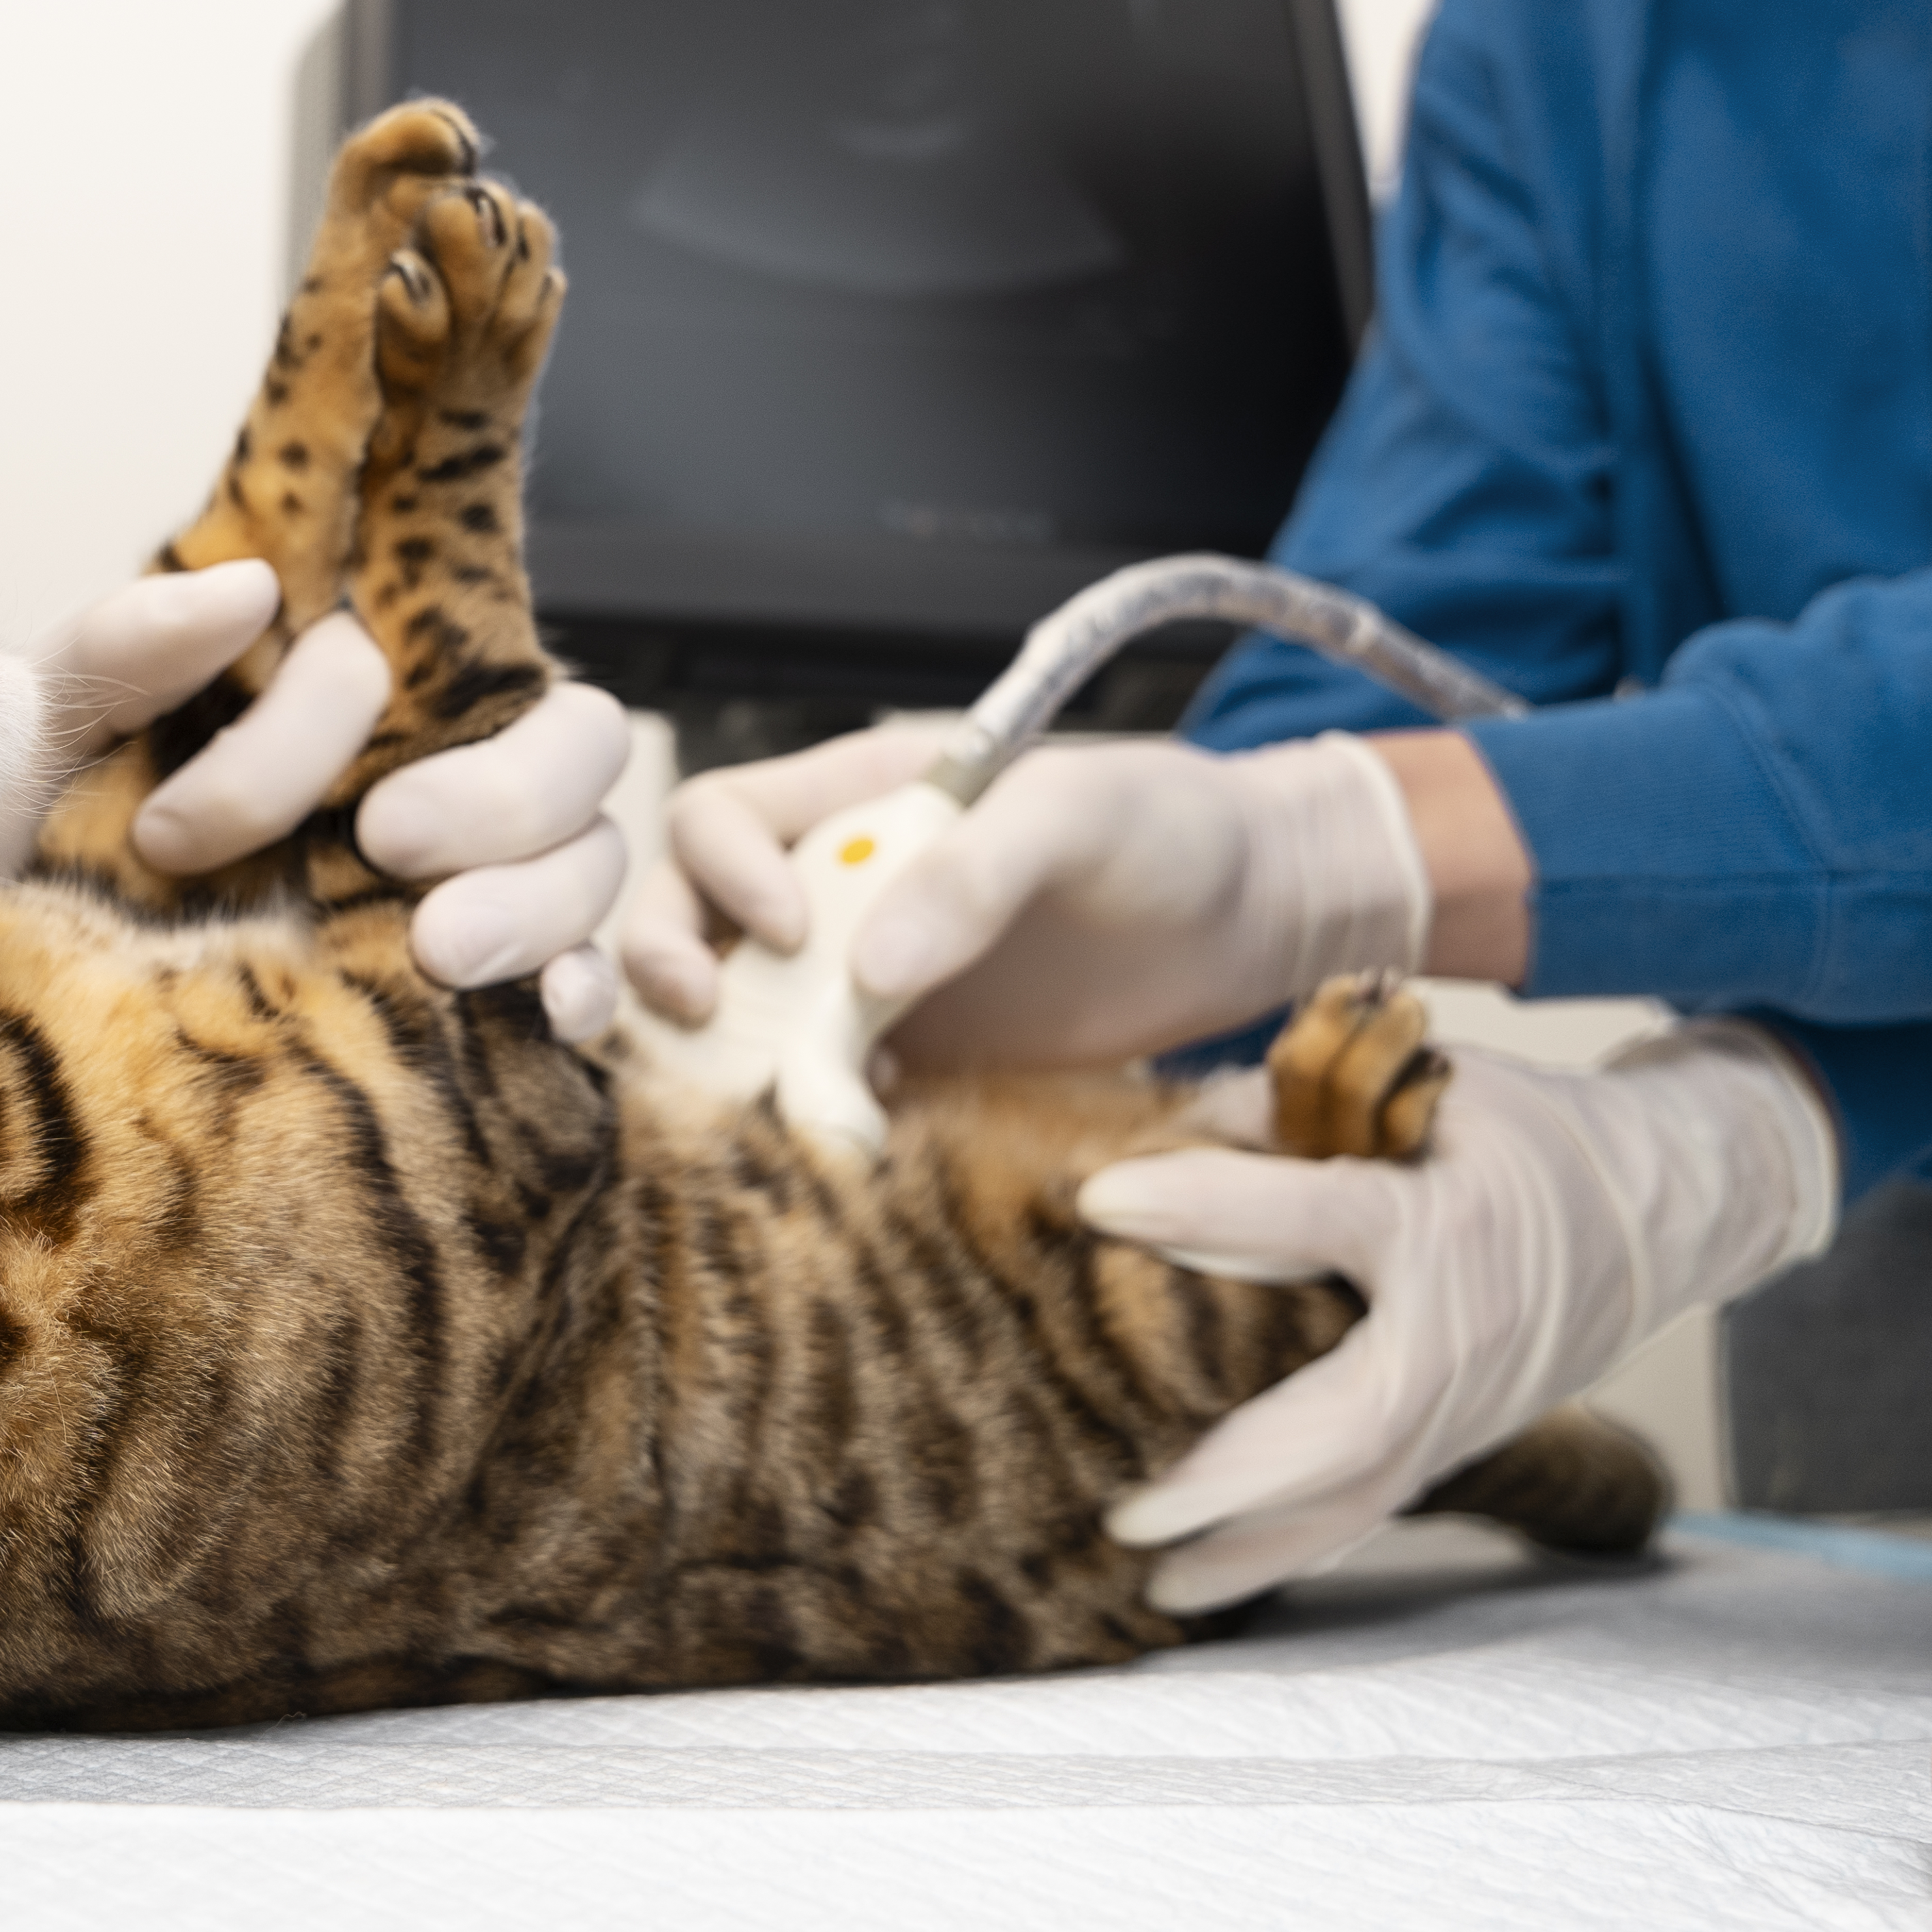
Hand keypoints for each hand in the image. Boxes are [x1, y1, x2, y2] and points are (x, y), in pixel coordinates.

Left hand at [43, 559, 633, 1040]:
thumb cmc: (23, 861)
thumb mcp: (33, 744)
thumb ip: (121, 648)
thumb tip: (249, 589)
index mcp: (330, 687)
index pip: (394, 659)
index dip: (306, 721)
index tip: (175, 828)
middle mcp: (428, 768)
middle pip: (568, 736)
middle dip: (500, 789)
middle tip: (388, 843)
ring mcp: (474, 879)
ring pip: (590, 852)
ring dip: (541, 898)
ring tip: (442, 954)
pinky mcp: (488, 983)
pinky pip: (591, 971)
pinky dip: (585, 986)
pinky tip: (543, 1013)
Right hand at [621, 725, 1429, 1069]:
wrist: (1262, 918)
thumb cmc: (1173, 828)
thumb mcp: (1078, 816)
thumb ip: (972, 873)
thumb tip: (864, 967)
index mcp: (859, 799)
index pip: (721, 817)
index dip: (721, 873)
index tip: (791, 929)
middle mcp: (841, 888)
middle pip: (693, 918)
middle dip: (669, 964)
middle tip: (708, 1019)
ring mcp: (871, 982)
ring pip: (743, 1016)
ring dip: (730, 1057)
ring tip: (781, 1096)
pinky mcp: (917, 1062)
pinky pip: (825, 1092)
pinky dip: (817, 1115)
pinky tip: (862, 1132)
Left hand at [1076, 1022, 1835, 1608]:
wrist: (1663, 1211)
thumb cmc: (1530, 1138)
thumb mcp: (1434, 1088)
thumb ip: (1305, 1102)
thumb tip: (1171, 1124)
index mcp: (1449, 1224)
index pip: (1316, 1216)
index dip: (1208, 1202)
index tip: (1100, 1197)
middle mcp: (1461, 1334)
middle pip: (1349, 1424)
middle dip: (1236, 1476)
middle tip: (1129, 1514)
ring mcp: (1468, 1406)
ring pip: (1359, 1496)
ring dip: (1253, 1548)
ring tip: (1153, 1585)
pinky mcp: (1461, 1441)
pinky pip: (1373, 1508)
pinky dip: (1292, 1550)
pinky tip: (1213, 1582)